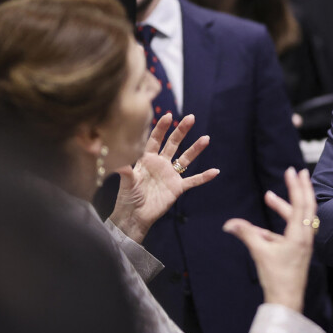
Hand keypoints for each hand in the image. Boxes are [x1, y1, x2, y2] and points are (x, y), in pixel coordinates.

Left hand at [110, 114, 218, 242]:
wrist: (134, 216)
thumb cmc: (127, 197)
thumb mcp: (126, 182)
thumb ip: (125, 170)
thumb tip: (118, 161)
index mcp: (147, 159)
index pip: (155, 140)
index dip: (162, 128)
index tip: (169, 116)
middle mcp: (161, 163)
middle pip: (173, 144)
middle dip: (181, 131)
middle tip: (191, 118)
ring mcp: (171, 175)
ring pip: (186, 159)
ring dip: (195, 149)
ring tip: (206, 138)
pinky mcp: (177, 187)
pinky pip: (193, 180)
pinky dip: (203, 177)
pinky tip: (215, 171)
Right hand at [223, 168, 315, 312]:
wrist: (286, 302)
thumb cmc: (276, 278)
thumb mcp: (259, 253)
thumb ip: (246, 234)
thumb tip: (229, 223)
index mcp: (298, 235)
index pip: (300, 203)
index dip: (296, 186)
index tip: (292, 171)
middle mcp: (305, 237)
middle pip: (307, 206)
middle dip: (301, 188)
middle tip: (297, 172)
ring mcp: (304, 243)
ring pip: (300, 217)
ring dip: (287, 205)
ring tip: (269, 196)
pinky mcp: (299, 250)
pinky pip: (293, 229)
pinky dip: (282, 223)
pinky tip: (261, 229)